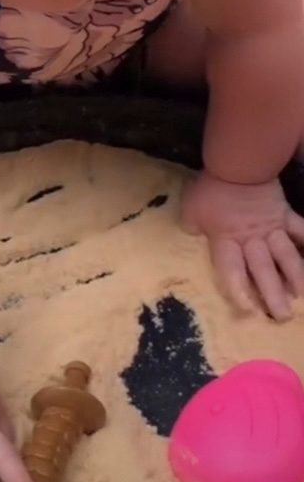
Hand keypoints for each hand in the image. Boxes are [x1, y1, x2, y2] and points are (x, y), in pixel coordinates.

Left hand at [183, 174, 303, 319]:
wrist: (238, 165)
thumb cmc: (210, 189)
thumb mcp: (190, 212)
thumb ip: (192, 227)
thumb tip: (192, 235)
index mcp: (227, 241)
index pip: (232, 271)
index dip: (239, 291)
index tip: (247, 310)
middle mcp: (252, 240)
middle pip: (262, 271)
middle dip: (272, 294)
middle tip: (282, 317)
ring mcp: (272, 228)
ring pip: (286, 257)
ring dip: (295, 277)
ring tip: (301, 296)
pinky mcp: (285, 215)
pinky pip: (302, 231)